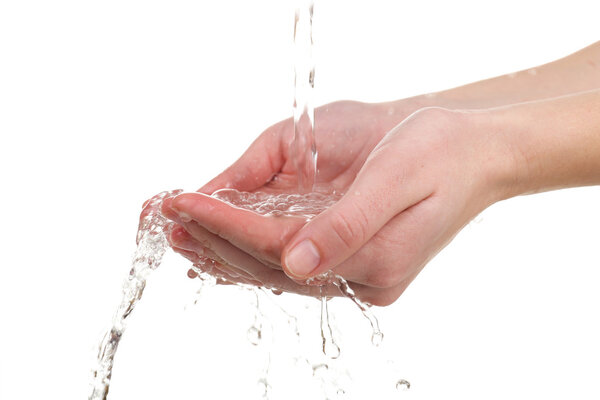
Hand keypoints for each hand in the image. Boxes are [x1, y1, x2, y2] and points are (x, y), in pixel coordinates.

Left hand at [162, 100, 420, 294]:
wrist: (472, 151)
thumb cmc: (439, 153)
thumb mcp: (397, 177)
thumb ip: (347, 224)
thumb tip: (295, 265)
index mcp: (377, 259)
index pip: (282, 249)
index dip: (230, 226)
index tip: (185, 202)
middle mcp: (363, 276)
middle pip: (272, 266)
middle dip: (215, 240)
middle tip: (167, 217)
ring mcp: (357, 272)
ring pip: (276, 269)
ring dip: (225, 249)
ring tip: (180, 231)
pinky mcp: (351, 259)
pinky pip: (289, 261)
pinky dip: (250, 250)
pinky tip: (219, 245)